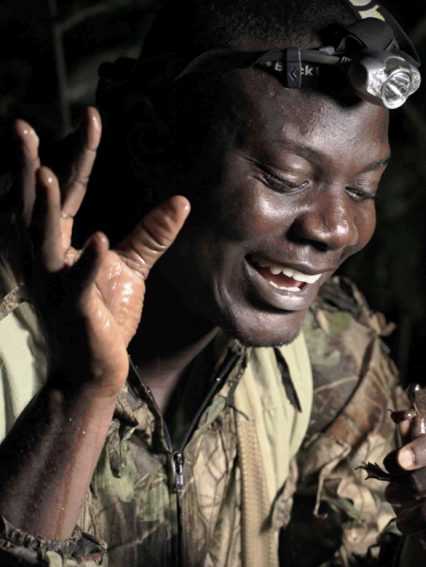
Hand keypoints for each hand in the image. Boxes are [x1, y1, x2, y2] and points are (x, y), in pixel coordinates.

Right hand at [14, 108, 189, 394]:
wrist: (97, 366)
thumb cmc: (106, 315)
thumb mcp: (131, 267)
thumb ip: (151, 234)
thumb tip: (182, 201)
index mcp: (63, 244)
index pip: (69, 193)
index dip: (78, 157)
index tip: (92, 118)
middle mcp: (50, 259)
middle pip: (39, 207)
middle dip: (29, 167)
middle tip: (21, 127)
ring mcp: (56, 284)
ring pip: (43, 241)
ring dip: (44, 208)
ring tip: (46, 172)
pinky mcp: (75, 311)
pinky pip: (79, 285)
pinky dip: (88, 264)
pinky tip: (98, 241)